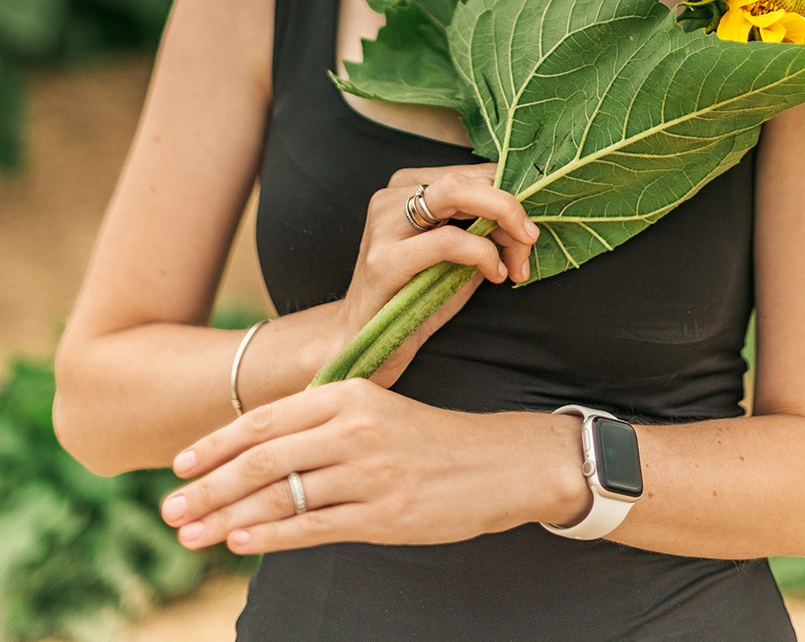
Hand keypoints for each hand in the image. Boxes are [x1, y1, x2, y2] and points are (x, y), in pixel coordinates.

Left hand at [159, 379, 578, 552]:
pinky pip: (314, 527)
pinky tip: (238, 543)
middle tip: (170, 509)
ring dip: (228, 518)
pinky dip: (271, 536)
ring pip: (281, 496)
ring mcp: (369, 473)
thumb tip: (259, 450)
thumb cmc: (430, 440)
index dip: (219, 444)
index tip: (180, 464)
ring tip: (190, 535)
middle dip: (209, 487)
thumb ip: (324, 424)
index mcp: (351, 394)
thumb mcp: (377, 412)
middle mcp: (355, 429)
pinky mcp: (384, 516)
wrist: (500, 462)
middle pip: (265, 459)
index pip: (268, 419)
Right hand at [332, 162, 539, 387]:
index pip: (471, 172)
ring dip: (501, 221)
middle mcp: (391, 196)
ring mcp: (383, 224)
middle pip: (465, 176)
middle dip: (509, 205)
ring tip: (516, 260)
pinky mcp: (384, 259)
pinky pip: (448, 240)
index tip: (529, 230)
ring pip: (456, 192)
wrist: (363, 345)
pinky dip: (482, 253)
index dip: (508, 195)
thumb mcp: (458, 258)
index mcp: (407, 187)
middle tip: (531, 236)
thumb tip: (526, 221)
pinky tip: (495, 275)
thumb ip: (485, 231)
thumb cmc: (415, 299)